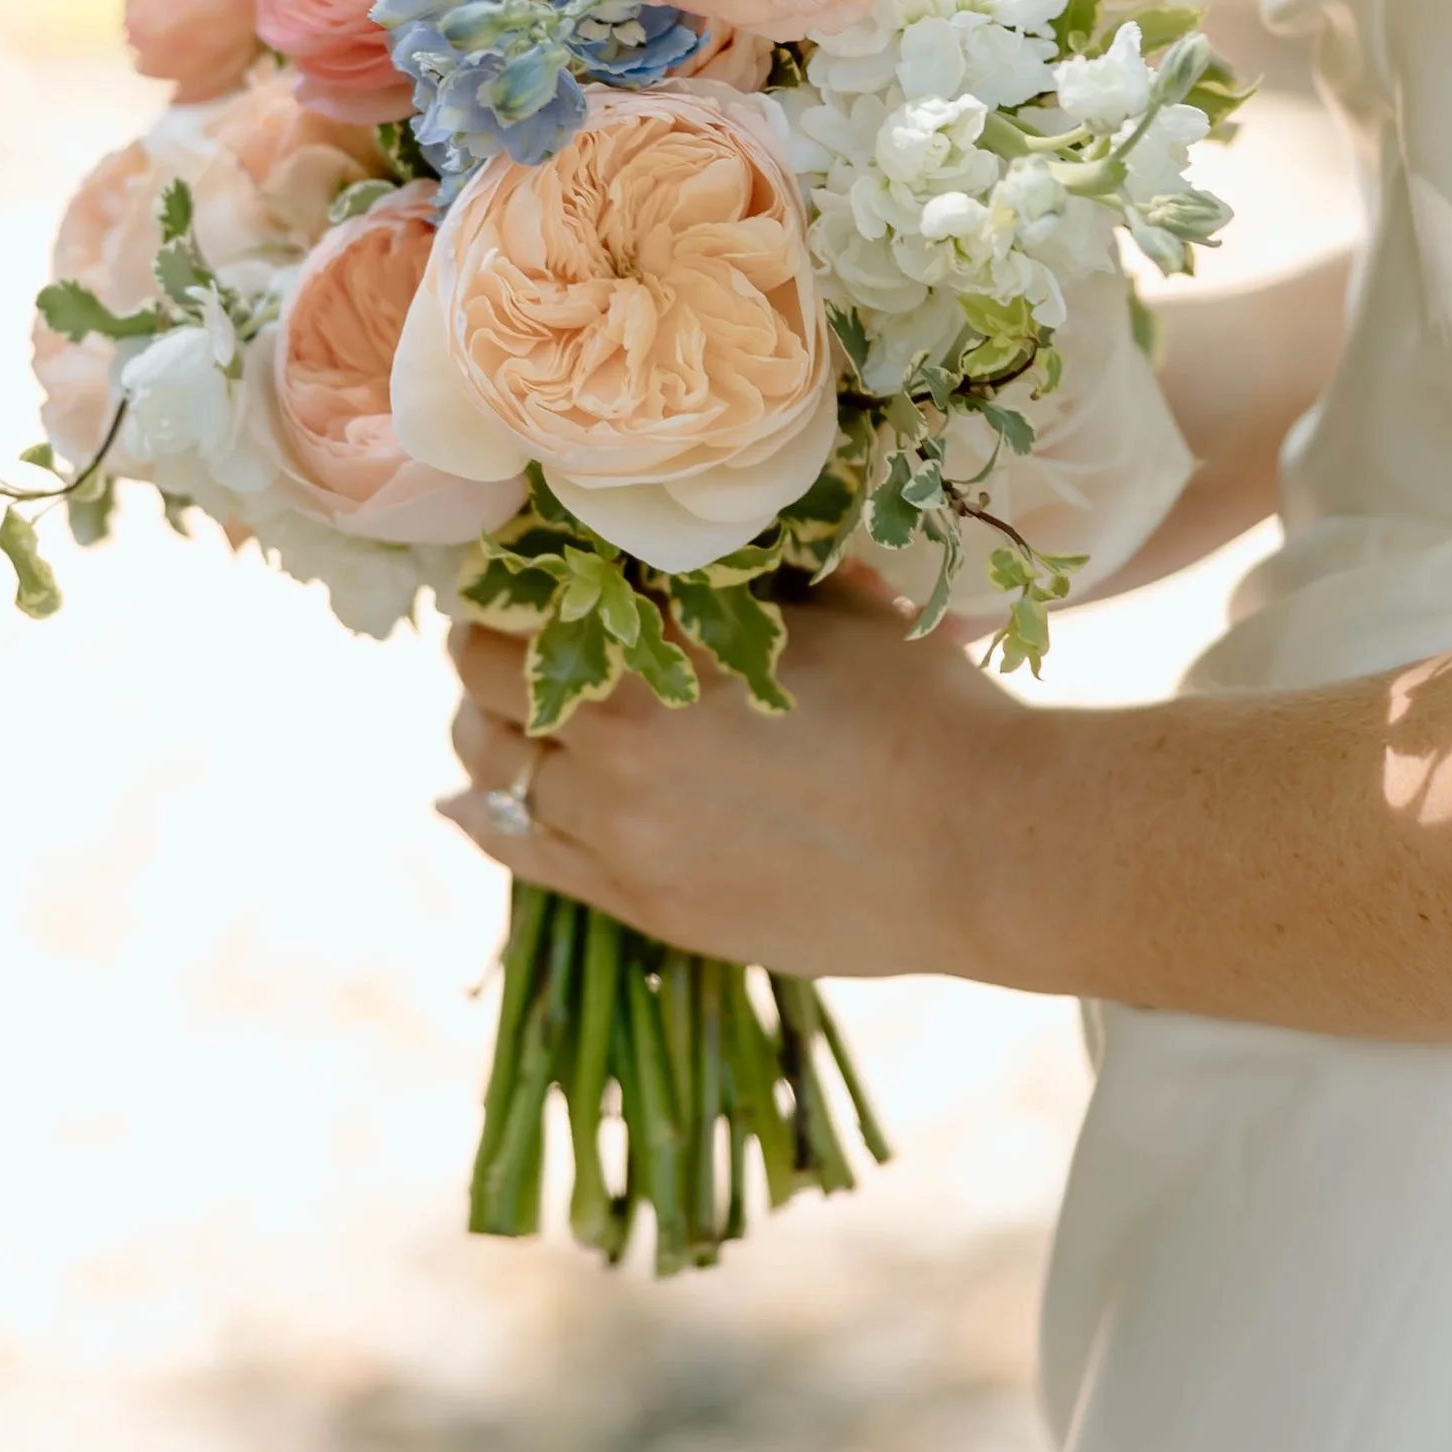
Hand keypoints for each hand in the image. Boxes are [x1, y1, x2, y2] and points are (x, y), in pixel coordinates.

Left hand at [439, 582, 1014, 974]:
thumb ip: (738, 580)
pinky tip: (468, 802)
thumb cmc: (924, 707)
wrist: (982, 844)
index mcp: (661, 650)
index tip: (523, 569)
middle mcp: (617, 741)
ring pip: (494, 771)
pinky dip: (485, 818)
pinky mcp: (645, 905)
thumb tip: (684, 546)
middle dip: (490, 651)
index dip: (516, 581)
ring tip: (501, 711)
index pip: (529, 600)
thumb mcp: (831, 605)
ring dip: (488, 732)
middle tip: (507, 632)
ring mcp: (622, 834)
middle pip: (489, 684)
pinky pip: (522, 856)